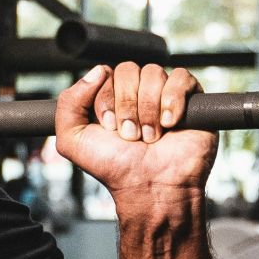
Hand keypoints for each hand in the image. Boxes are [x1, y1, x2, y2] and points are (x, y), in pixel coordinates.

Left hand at [54, 63, 216, 197]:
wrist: (151, 188)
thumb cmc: (114, 167)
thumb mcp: (72, 140)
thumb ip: (68, 103)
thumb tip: (97, 69)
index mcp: (110, 96)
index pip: (105, 74)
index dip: (106, 99)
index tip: (109, 128)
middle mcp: (136, 92)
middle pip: (128, 70)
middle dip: (126, 105)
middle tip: (130, 135)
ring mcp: (163, 93)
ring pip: (154, 73)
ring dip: (148, 109)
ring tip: (151, 137)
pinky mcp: (191, 99)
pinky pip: (182, 77)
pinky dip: (173, 99)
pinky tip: (171, 124)